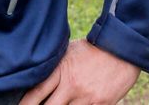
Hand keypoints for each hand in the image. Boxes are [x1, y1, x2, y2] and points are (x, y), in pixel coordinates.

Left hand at [18, 39, 140, 104]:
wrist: (123, 49)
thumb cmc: (93, 49)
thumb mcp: (69, 52)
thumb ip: (55, 67)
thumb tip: (36, 77)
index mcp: (61, 70)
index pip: (36, 91)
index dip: (25, 103)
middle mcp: (71, 85)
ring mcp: (86, 97)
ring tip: (59, 104)